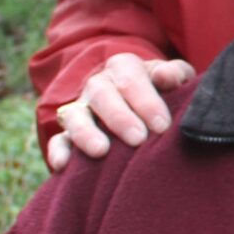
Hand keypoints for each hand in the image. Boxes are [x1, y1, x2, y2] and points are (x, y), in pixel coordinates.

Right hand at [44, 53, 196, 171]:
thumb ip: (175, 74)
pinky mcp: (69, 133)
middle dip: (119, 117)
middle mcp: (99, 85)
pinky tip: (62, 166)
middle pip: (101, 94)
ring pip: (75, 115)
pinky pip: (58, 140)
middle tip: (139, 139)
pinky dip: (58, 151)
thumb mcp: (175, 78)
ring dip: (86, 133)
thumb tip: (166, 77)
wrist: (145, 105)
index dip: (146, 100)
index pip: (130, 77)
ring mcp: (81, 109)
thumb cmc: (165, 90)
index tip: (162, 126)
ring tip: (101, 151)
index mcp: (124, 67)